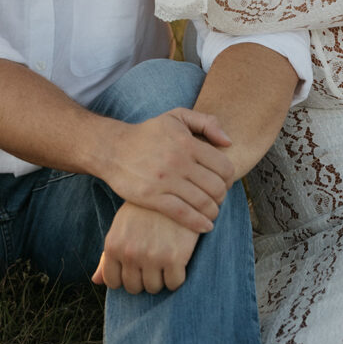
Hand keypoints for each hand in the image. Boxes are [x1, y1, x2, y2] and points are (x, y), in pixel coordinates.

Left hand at [92, 201, 199, 293]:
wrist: (174, 185)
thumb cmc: (145, 208)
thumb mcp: (122, 225)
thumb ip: (108, 255)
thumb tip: (95, 281)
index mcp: (114, 245)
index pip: (113, 282)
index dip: (125, 276)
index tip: (136, 266)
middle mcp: (130, 253)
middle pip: (134, 287)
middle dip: (143, 277)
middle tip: (153, 260)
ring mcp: (153, 256)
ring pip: (154, 287)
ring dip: (160, 278)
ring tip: (166, 258)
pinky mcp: (176, 257)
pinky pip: (174, 283)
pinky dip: (177, 276)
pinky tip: (179, 259)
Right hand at [104, 107, 233, 233]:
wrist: (113, 148)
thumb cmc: (148, 133)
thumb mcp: (176, 117)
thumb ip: (206, 122)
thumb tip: (229, 142)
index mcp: (188, 143)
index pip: (223, 166)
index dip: (229, 178)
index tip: (224, 182)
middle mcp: (179, 161)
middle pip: (216, 187)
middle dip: (222, 196)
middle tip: (217, 199)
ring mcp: (165, 180)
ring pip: (202, 202)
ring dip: (212, 212)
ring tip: (211, 212)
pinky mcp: (152, 197)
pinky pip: (183, 215)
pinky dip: (198, 223)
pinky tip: (205, 226)